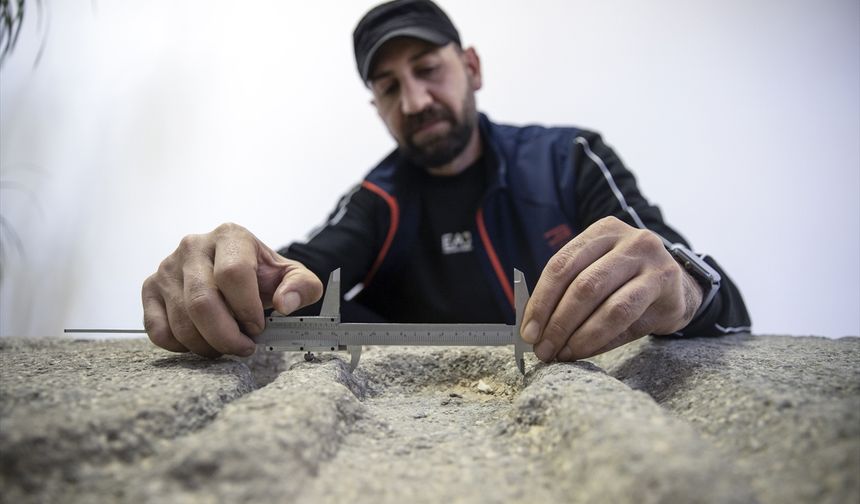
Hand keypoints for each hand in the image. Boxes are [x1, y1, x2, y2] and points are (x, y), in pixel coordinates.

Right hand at [141, 223, 322, 357]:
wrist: (237, 272)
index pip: (233, 274)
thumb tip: (285, 304)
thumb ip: (302, 287)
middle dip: (226, 336)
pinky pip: (158, 329)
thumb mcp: (293, 276)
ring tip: (227, 345)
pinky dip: (181, 346)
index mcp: (230, 236)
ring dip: (207, 345)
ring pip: (181, 320)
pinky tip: (202, 341)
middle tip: (244, 347)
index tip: (258, 327)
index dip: (247, 309)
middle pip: (202, 301)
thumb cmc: (263, 276)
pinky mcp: (150, 288)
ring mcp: (167, 267)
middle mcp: (193, 246)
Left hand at [520, 216, 702, 361]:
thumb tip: (534, 328)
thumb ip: (568, 292)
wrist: (678, 287)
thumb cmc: (626, 282)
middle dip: (557, 322)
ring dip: (578, 336)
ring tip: (561, 354)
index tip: (527, 331)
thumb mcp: (597, 273)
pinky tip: (583, 351)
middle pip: (583, 285)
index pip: (561, 265)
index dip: (540, 300)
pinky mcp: (667, 287)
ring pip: (606, 305)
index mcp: (602, 231)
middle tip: (542, 348)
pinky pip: (626, 320)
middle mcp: (630, 240)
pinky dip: (599, 339)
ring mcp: (653, 262)